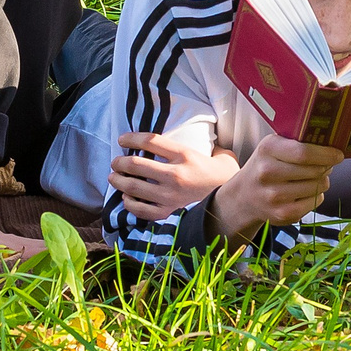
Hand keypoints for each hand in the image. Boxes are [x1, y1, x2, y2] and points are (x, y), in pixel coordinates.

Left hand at [109, 132, 238, 222]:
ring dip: (120, 181)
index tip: (121, 139)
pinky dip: (130, 203)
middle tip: (115, 162)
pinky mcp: (171, 213)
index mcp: (185, 155)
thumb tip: (205, 138)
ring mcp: (171, 195)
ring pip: (135, 187)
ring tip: (114, 178)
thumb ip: (209, 145)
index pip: (150, 141)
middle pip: (136, 165)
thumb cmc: (227, 178)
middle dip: (120, 162)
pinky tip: (126, 198)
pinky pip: (142, 209)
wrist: (236, 204)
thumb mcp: (221, 155)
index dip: (131, 138)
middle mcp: (175, 175)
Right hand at [211, 137, 344, 237]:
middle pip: (314, 170)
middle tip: (325, 165)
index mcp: (267, 149)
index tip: (338, 155)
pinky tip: (306, 192)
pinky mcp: (282, 214)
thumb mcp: (274, 146)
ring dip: (322, 181)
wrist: (245, 195)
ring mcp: (274, 196)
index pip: (304, 153)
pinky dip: (316, 196)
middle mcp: (268, 173)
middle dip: (326, 167)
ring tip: (312, 178)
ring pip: (317, 186)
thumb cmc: (266, 165)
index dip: (326, 154)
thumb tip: (331, 144)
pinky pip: (314, 202)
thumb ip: (298, 142)